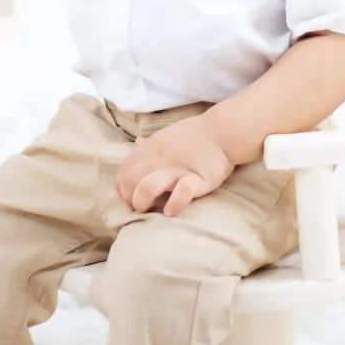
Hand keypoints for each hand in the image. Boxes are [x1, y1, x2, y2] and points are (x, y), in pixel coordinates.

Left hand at [115, 122, 234, 216]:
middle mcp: (158, 160)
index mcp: (149, 150)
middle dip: (129, 199)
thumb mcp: (165, 136)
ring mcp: (177, 170)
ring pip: (147, 186)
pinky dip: (174, 204)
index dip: (121, 189)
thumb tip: (136, 143)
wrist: (223, 132)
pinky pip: (182, 192)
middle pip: (130, 181)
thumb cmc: (193, 136)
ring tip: (149, 211)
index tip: (129, 198)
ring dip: (143, 201)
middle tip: (139, 208)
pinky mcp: (197, 179)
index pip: (123, 172)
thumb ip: (150, 144)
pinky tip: (170, 212)